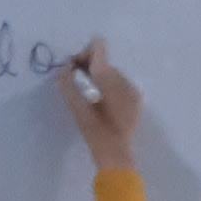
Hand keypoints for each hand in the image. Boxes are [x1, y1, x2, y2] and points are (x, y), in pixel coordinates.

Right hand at [62, 41, 142, 169]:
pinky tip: (101, 101)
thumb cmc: (94, 131)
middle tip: (74, 80)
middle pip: (103, 60)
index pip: (98, 47)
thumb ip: (67, 83)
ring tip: (87, 93)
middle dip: (88, 66)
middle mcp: (124, 78)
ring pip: (111, 72)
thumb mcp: (76, 107)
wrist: (116, 153)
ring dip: (98, 77)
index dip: (83, 53)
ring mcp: (132, 88)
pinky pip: (120, 83)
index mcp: (108, 77)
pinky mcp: (136, 98)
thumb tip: (64, 67)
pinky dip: (108, 86)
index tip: (73, 69)